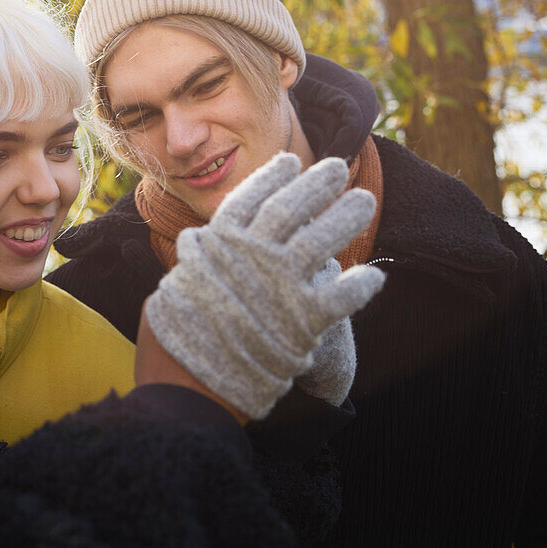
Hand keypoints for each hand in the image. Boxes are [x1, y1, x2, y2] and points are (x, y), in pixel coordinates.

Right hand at [144, 153, 384, 419]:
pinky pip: (343, 296)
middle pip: (291, 208)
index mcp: (217, 244)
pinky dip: (361, 285)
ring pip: (321, 239)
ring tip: (364, 200)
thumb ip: (197, 262)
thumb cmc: (172, 338)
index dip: (271, 177)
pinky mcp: (305, 321)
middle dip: (316, 184)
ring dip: (345, 216)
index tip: (290, 161)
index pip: (249, 199)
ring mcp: (280, 285)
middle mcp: (251, 256)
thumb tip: (197, 242)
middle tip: (336, 168)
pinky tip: (374, 276)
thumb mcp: (174, 285)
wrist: (185, 386)